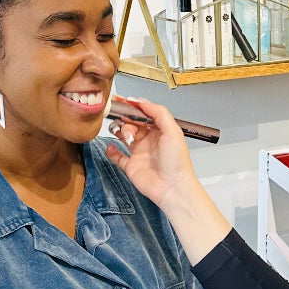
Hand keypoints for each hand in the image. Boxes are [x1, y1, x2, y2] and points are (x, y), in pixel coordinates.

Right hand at [104, 96, 202, 213]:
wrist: (173, 188)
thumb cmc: (177, 163)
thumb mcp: (172, 131)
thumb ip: (158, 113)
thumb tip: (142, 102)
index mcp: (160, 131)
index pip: (144, 113)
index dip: (133, 106)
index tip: (123, 100)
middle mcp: (149, 141)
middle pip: (132, 123)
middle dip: (125, 117)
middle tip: (119, 115)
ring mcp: (139, 153)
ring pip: (124, 136)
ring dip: (119, 131)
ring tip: (121, 132)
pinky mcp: (131, 166)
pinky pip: (117, 156)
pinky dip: (111, 151)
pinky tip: (111, 147)